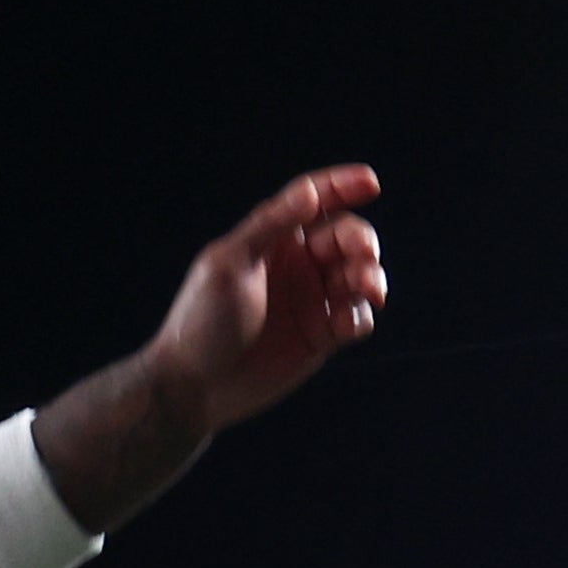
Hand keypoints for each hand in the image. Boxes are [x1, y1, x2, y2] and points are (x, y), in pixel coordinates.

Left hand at [135, 167, 385, 435]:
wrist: (196, 385)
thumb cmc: (202, 319)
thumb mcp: (230, 264)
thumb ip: (271, 226)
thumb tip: (311, 193)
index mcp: (272, 238)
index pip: (314, 200)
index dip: (343, 186)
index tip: (371, 182)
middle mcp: (296, 263)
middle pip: (345, 236)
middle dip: (361, 241)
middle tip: (364, 256)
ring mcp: (311, 298)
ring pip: (358, 276)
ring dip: (369, 278)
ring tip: (369, 290)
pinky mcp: (322, 335)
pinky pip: (356, 317)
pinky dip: (359, 316)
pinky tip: (344, 326)